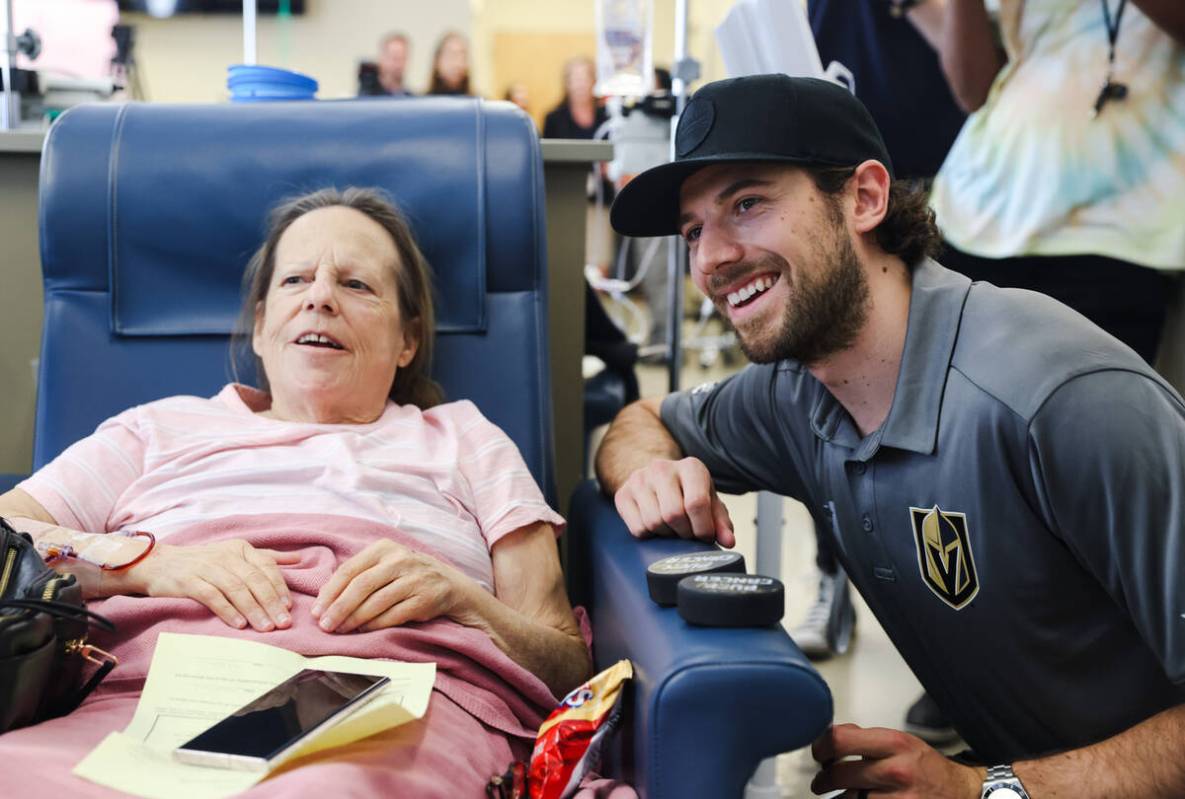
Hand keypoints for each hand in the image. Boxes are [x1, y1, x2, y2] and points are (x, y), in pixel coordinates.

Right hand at [105, 539, 297, 631]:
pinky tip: (239, 624)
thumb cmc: (203, 562)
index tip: (289, 607)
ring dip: (253, 610)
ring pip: (236, 589)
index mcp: (240, 548)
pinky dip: (227, 610)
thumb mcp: (235, 553)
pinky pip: (212, 596)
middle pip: (254, 580)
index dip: (280, 587)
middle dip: (271, 603)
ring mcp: (207, 567)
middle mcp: (226, 555)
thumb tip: (299, 558)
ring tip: (266, 628)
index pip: (266, 567)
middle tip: (283, 623)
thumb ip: (266, 557)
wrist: (158, 563)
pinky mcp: (189, 581)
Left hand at [312, 539, 472, 632]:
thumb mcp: (385, 564)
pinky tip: (363, 630)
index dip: (330, 592)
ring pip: (376, 602)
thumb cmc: (407, 575)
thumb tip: (325, 598)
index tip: (316, 611)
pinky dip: (375, 625)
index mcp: (384, 548)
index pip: (349, 570)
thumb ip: (359, 574)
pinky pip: (393, 615)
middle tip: (325, 625)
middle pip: (361, 586)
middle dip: (339, 608)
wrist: (449, 583)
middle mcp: (400, 560)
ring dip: (354, 620)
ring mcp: (414, 579)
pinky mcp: (425, 599)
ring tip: (341, 630)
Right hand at [613, 457, 735, 546]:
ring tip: (673, 528)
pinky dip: (650, 536)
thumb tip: (728, 542)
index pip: (696, 503)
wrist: (655, 478)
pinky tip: (657, 527)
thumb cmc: (687, 492)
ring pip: (654, 523)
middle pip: (673, 514)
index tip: (705, 536)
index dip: (703, 528)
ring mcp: (639, 480)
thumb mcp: (708, 501)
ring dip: (667, 535)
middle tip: (688, 533)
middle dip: (684, 533)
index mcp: (690, 467)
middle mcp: (662, 468)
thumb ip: (720, 522)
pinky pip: (637, 529)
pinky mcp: (622, 494)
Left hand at [810, 723, 983, 797]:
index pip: (840, 740)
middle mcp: (895, 771)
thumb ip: (865, 738)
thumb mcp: (899, 741)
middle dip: (822, 780)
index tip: (818, 753)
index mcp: (894, 744)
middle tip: (820, 782)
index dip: (821, 746)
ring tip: (838, 795)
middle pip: (839, 774)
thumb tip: (829, 736)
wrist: (960, 792)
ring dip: (837, 798)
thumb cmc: (925, 765)